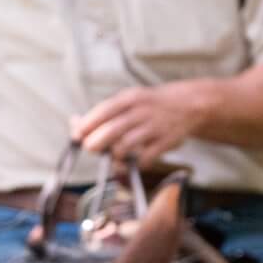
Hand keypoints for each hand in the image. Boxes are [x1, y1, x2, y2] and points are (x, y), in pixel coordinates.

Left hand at [71, 81, 212, 166]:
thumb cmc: (148, 105)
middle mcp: (142, 111)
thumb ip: (102, 113)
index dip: (87, 125)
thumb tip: (74, 123)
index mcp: (130, 98)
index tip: (77, 136)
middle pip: (112, 130)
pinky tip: (135, 162)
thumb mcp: (127, 101)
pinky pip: (146, 157)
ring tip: (115, 156)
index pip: (103, 111)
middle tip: (92, 149)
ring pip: (126, 146)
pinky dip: (137, 164)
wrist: (188, 105)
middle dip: (96, 143)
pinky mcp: (167, 141)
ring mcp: (155, 126)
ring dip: (116, 155)